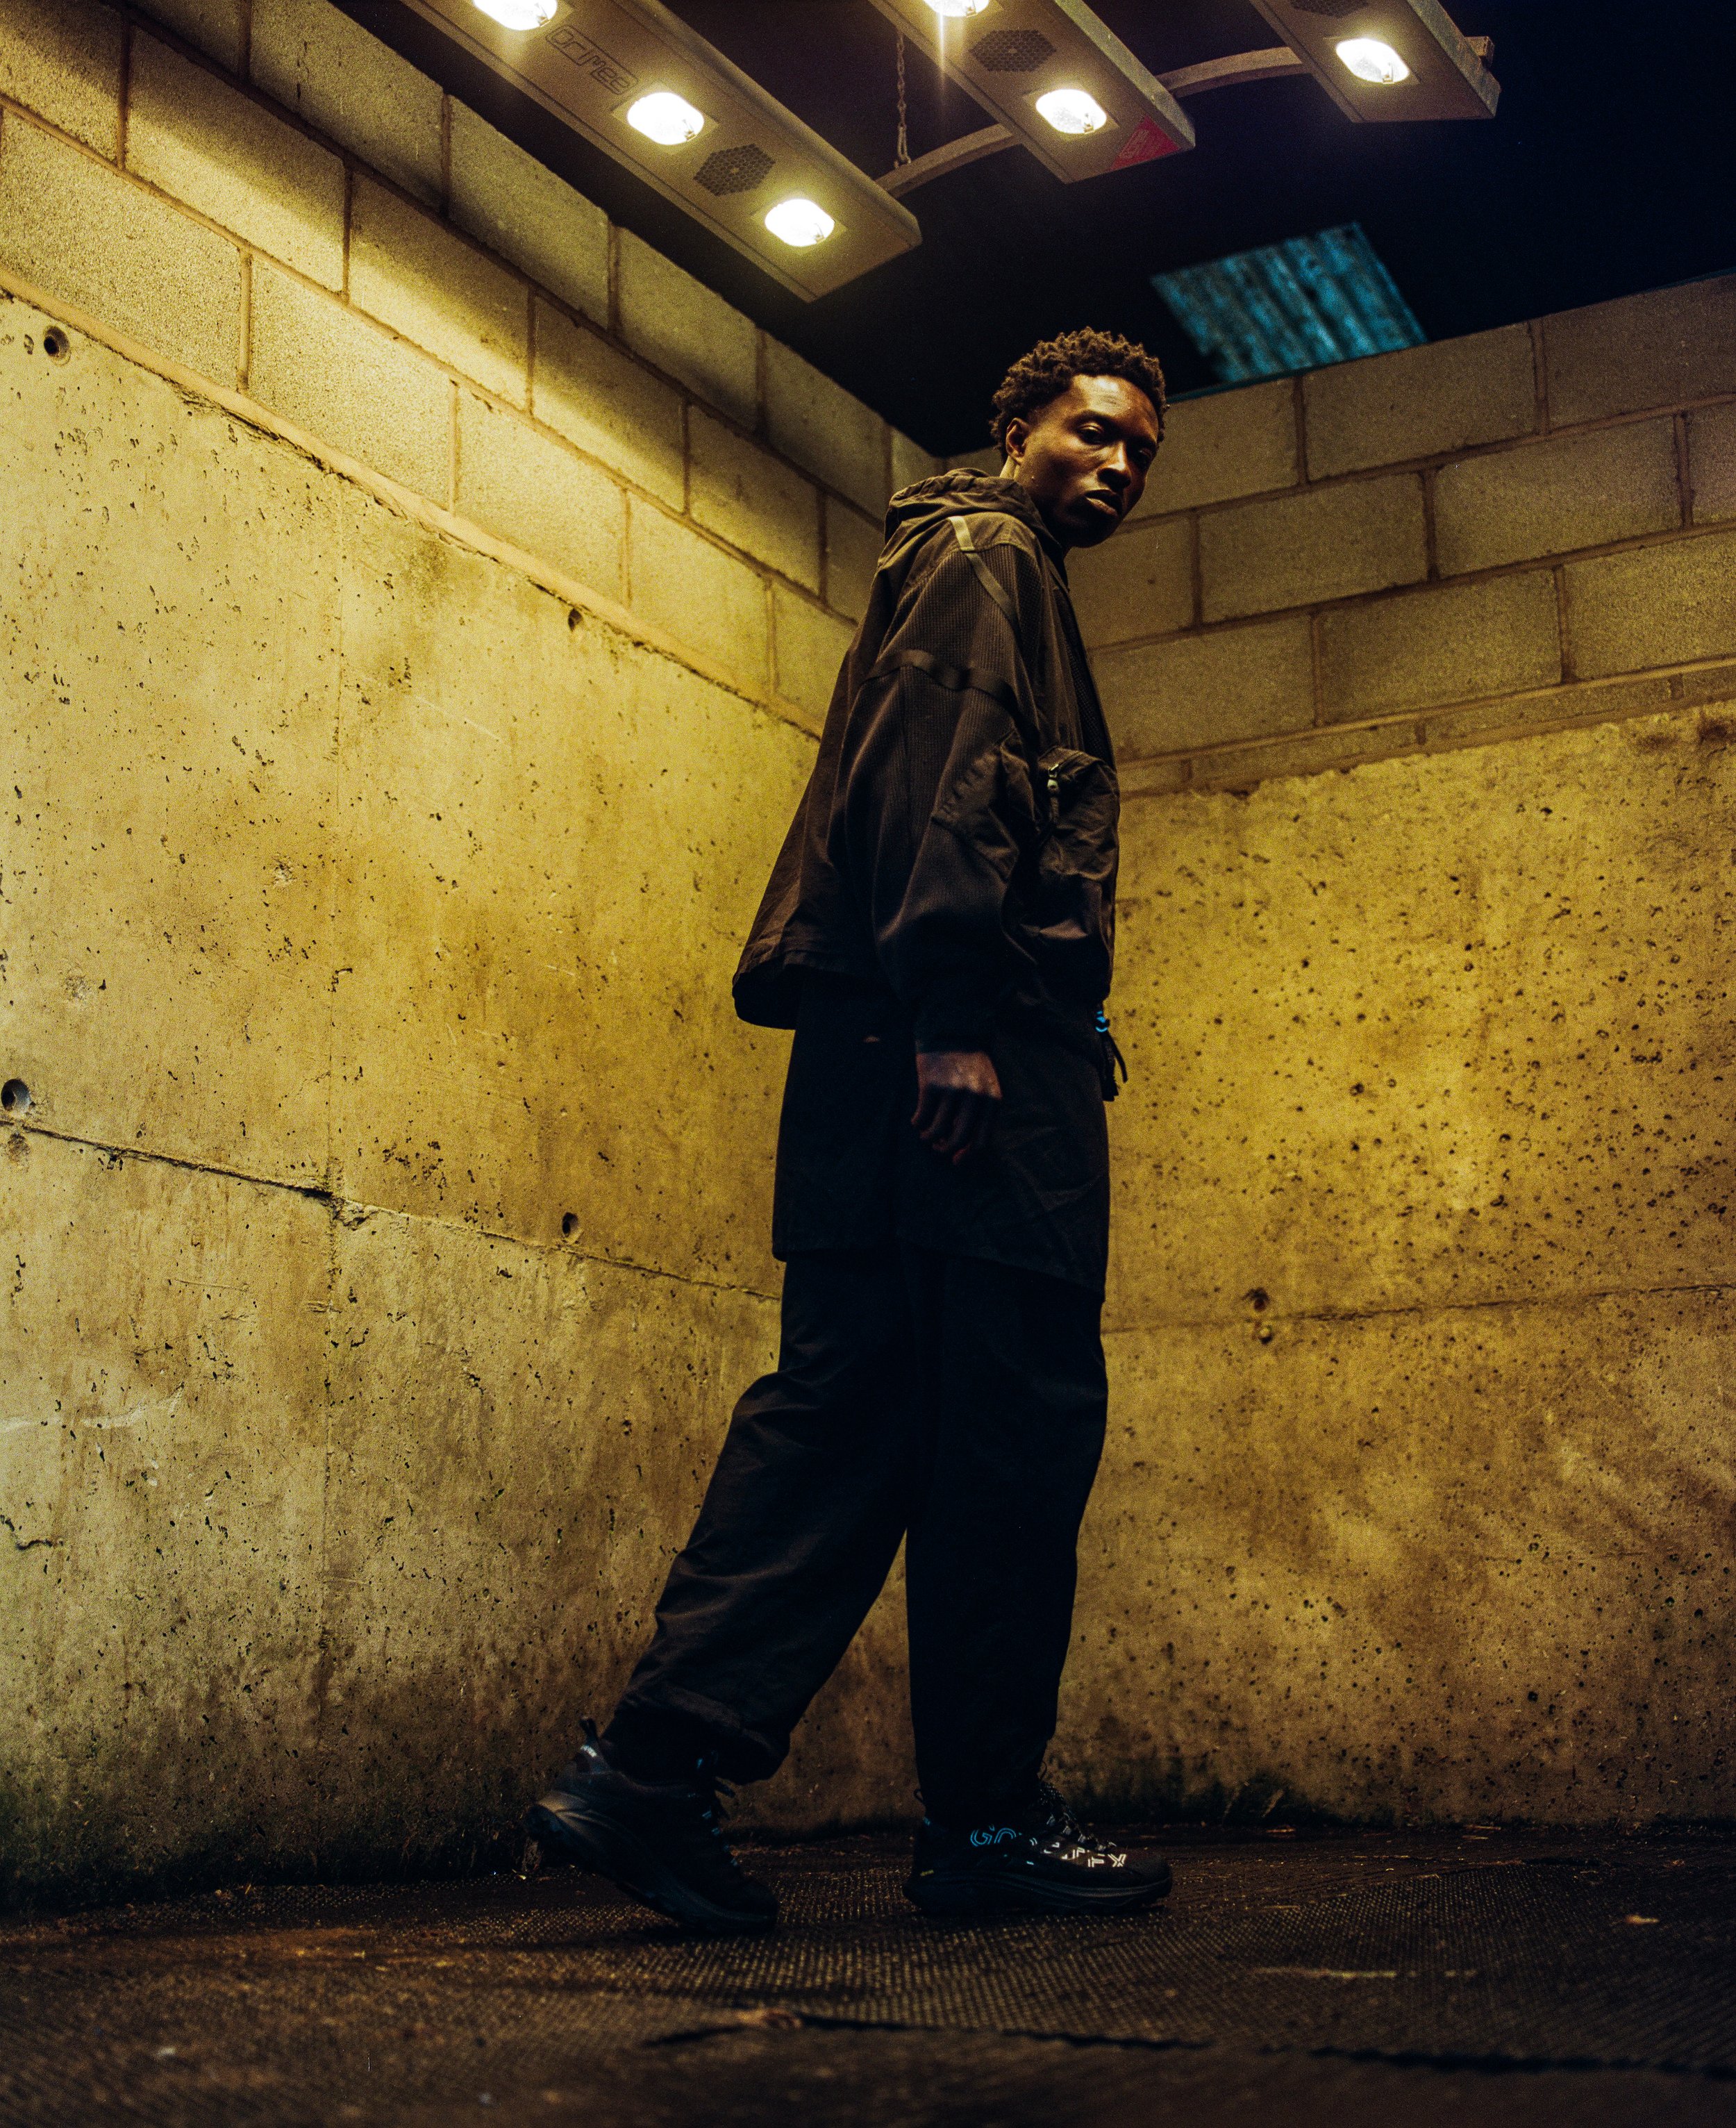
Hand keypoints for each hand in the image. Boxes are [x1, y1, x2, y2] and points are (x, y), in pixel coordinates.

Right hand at [912, 1049, 1001, 1166]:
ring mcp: (952, 1092)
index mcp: (992, 1100)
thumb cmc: (969, 1065)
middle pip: (959, 1139)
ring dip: (928, 1138)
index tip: (955, 1160)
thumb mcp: (986, 1087)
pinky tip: (916, 1121)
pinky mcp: (931, 1086)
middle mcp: (974, 1097)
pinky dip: (917, 1124)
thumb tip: (964, 1149)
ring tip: (925, 1136)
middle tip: (937, 1148)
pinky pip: (922, 1117)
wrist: (953, 1031)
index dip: (967, 1155)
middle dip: (946, 1150)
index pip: (982, 1140)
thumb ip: (981, 1114)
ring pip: (938, 1131)